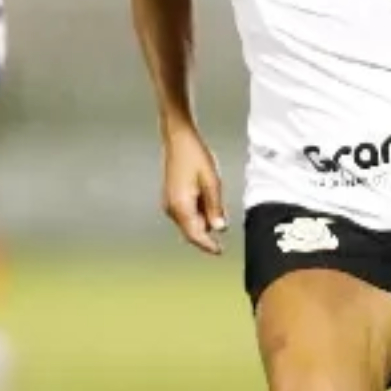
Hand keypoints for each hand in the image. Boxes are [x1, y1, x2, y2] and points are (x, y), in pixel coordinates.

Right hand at [161, 126, 227, 255]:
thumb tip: (219, 228)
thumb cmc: (194, 156)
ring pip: (190, 221)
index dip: (208, 245)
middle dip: (207, 229)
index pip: (195, 235)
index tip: (220, 251)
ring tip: (212, 193)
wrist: (178, 139)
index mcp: (181, 206)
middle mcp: (171, 208)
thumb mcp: (211, 182)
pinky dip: (197, 210)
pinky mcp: (171, 197)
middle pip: (192, 230)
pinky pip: (186, 212)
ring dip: (203, 217)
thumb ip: (215, 208)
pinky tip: (205, 193)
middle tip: (221, 215)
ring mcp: (169, 203)